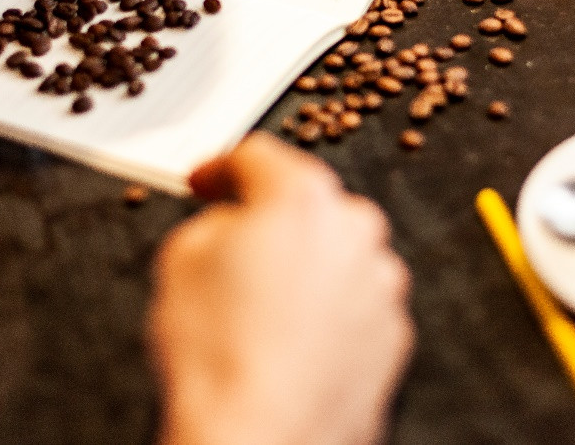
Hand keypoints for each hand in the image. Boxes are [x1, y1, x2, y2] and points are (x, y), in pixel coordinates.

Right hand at [150, 133, 413, 444]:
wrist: (263, 440)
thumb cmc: (220, 357)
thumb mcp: (182, 259)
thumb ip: (213, 221)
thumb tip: (229, 226)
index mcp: (303, 198)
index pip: (258, 157)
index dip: (219, 168)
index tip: (205, 183)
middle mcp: (355, 232)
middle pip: (308, 206)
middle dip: (270, 220)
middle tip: (229, 248)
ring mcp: (381, 286)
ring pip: (336, 256)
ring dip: (302, 268)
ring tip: (257, 310)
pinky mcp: (393, 337)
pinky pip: (354, 305)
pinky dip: (326, 313)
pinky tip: (288, 341)